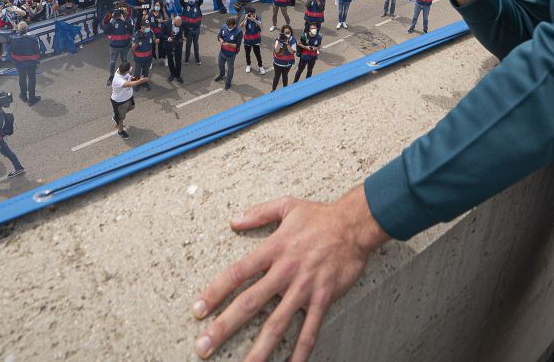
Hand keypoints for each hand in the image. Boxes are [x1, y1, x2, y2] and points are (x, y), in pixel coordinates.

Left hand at [193, 187, 388, 360]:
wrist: (356, 225)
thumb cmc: (321, 216)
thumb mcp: (286, 206)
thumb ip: (258, 213)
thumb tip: (233, 220)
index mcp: (273, 249)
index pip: (237, 274)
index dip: (214, 293)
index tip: (197, 312)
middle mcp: (284, 272)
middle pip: (249, 303)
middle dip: (224, 327)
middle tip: (204, 346)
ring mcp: (304, 288)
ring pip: (277, 323)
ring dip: (259, 348)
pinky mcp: (323, 298)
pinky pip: (310, 329)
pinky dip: (300, 351)